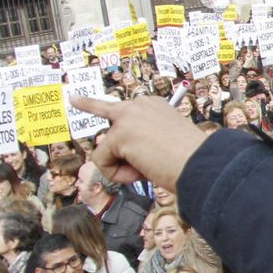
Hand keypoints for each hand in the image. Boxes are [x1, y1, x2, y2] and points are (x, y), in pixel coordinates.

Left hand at [70, 94, 206, 192]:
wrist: (200, 163)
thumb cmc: (191, 158)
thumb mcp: (167, 141)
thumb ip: (143, 140)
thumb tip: (118, 154)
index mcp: (154, 105)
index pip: (126, 108)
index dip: (117, 118)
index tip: (95, 101)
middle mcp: (140, 105)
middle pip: (104, 108)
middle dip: (88, 104)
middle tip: (72, 97)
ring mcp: (128, 118)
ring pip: (106, 148)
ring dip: (121, 166)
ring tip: (147, 171)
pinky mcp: (119, 135)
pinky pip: (103, 162)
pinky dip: (117, 174)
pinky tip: (140, 173)